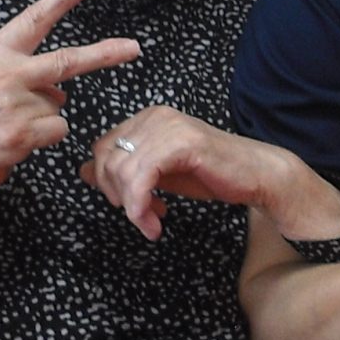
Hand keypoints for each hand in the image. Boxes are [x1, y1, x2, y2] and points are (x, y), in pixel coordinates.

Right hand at [0, 0, 141, 204]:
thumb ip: (21, 77)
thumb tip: (63, 94)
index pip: (32, 21)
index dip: (59, 0)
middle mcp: (7, 73)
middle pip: (68, 61)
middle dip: (106, 54)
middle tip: (134, 48)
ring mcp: (15, 104)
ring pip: (58, 109)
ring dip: (42, 121)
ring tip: (6, 126)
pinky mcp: (22, 134)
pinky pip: (54, 132)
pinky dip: (40, 140)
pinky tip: (11, 142)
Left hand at [80, 106, 329, 241]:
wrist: (256, 176)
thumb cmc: (212, 174)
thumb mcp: (158, 174)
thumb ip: (124, 171)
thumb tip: (82, 172)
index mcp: (146, 119)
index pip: (102, 148)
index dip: (107, 183)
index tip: (130, 207)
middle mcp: (154, 116)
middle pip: (106, 159)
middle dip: (117, 196)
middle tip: (143, 218)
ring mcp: (169, 126)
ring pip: (121, 170)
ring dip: (132, 208)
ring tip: (152, 224)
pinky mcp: (182, 143)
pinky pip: (141, 177)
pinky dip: (140, 205)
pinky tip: (155, 221)